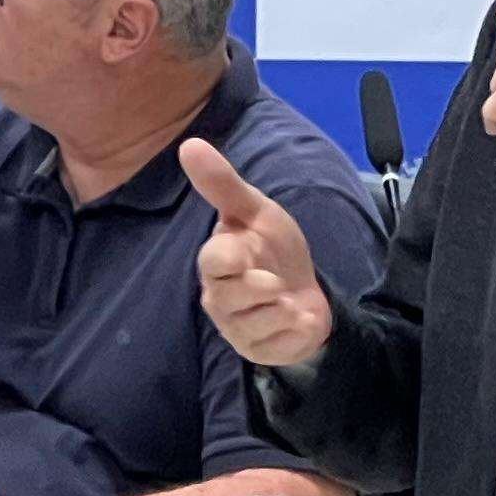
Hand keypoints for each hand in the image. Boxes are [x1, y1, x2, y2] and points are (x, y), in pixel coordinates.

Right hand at [183, 137, 332, 368]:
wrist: (305, 289)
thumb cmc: (273, 249)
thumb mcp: (256, 211)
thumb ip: (223, 184)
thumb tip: (189, 143)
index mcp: (216, 263)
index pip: (211, 262)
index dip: (232, 256)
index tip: (249, 248)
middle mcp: (220, 298)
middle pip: (228, 298)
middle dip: (258, 287)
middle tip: (276, 280)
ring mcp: (238, 329)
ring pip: (252, 325)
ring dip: (280, 310)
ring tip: (292, 299)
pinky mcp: (260, 352)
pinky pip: (274, 347)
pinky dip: (295, 331)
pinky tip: (301, 318)